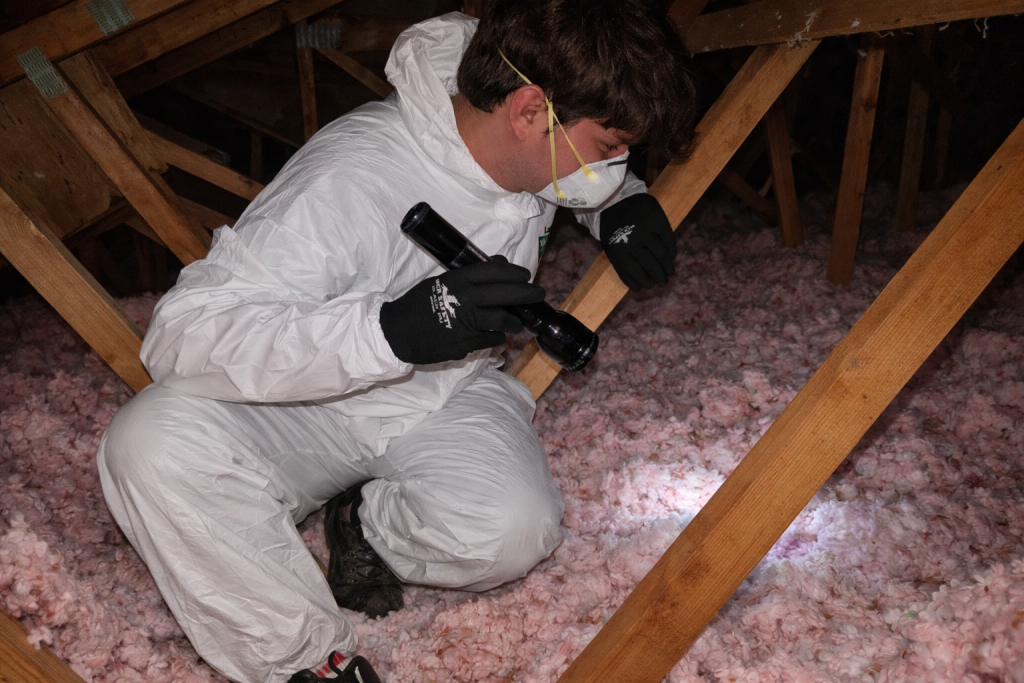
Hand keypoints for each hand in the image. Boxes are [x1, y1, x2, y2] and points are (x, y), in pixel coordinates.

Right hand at [379, 257, 545, 364]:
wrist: (397, 332)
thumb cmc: (417, 303)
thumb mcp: (440, 282)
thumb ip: (468, 276)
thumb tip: (497, 264)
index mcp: (457, 281)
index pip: (494, 272)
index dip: (514, 272)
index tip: (525, 275)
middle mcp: (465, 300)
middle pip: (506, 295)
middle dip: (527, 294)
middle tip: (538, 294)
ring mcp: (467, 324)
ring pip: (503, 320)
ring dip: (515, 321)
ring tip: (518, 322)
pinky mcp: (465, 344)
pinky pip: (491, 339)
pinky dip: (497, 337)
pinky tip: (498, 335)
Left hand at [599, 193, 675, 289]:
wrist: (615, 197)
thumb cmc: (612, 226)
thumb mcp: (609, 246)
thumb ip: (621, 265)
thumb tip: (637, 287)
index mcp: (618, 249)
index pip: (635, 272)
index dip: (644, 282)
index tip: (650, 286)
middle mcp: (633, 241)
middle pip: (651, 266)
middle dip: (659, 278)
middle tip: (663, 283)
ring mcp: (646, 230)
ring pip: (662, 255)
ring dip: (667, 267)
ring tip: (670, 273)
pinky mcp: (657, 220)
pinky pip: (668, 240)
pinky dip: (672, 250)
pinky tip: (672, 255)